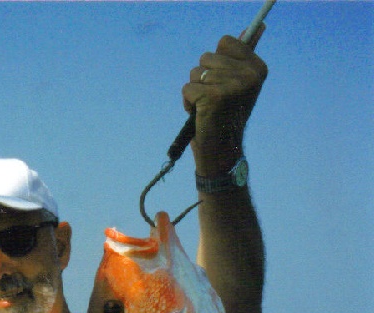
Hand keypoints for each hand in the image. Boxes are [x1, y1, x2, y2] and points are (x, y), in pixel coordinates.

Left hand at [183, 35, 267, 172]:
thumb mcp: (238, 85)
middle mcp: (248, 75)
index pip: (225, 41)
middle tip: (214, 100)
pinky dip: (188, 103)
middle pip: (206, 56)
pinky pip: (187, 88)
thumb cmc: (226, 118)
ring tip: (207, 108)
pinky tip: (199, 115)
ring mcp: (232, 86)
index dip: (216, 62)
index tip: (223, 83)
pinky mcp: (213, 97)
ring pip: (195, 72)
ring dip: (195, 91)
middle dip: (203, 78)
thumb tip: (255, 28)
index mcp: (257, 68)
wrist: (222, 152)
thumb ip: (242, 58)